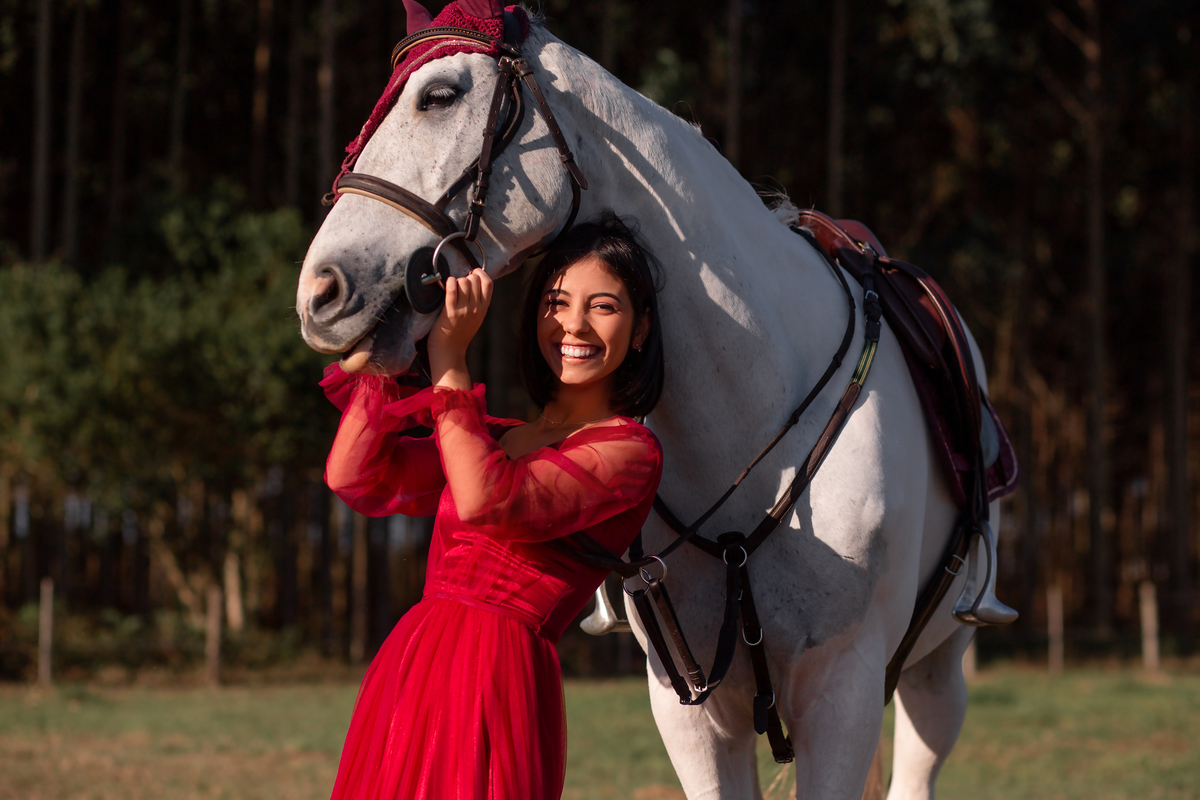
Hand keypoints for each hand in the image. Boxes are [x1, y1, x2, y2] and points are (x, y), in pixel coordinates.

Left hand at [428, 269, 492, 389]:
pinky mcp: (450, 312)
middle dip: (466, 277)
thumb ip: (478, 303)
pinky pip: (452, 290)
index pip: (488, 283)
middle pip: (474, 280)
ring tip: (452, 288)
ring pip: (463, 282)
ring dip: (456, 280)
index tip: (473, 272)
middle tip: (459, 284)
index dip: (481, 273)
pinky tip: (447, 283)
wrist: (449, 352)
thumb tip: (473, 283)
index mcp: (483, 309)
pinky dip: (449, 282)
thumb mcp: (476, 318)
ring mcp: (463, 310)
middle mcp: (475, 308)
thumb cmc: (459, 334)